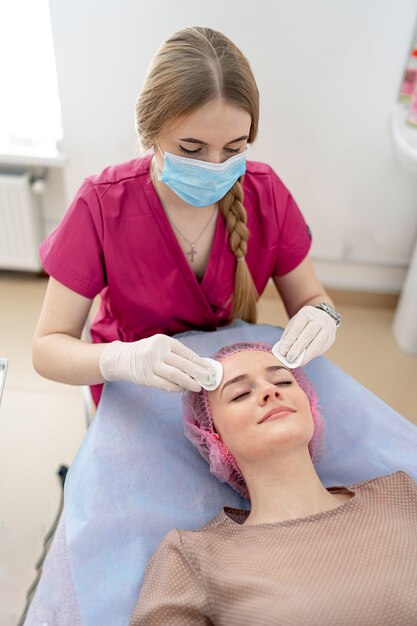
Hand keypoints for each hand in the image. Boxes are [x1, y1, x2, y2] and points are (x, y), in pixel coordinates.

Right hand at [99, 334, 214, 391]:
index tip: (210, 369)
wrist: (121, 358)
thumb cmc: (146, 353)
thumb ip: (176, 354)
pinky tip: (182, 389)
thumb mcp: (160, 347)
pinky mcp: (146, 377)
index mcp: (164, 341)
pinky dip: (176, 387)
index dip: (199, 362)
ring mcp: (151, 364)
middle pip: (183, 364)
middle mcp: (157, 351)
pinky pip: (165, 384)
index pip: (186, 352)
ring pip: (175, 374)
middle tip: (208, 379)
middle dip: (198, 373)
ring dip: (189, 382)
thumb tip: (199, 365)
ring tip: (198, 387)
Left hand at [277, 305, 336, 365]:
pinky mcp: (330, 339)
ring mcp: (327, 330)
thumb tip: (283, 351)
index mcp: (306, 314)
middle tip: (289, 359)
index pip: (297, 327)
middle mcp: (319, 320)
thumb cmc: (305, 322)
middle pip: (308, 336)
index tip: (282, 351)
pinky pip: (320, 350)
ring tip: (296, 363)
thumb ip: (289, 336)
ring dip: (305, 356)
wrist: (323, 316)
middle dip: (297, 349)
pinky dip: (311, 356)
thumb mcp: (294, 323)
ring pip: (316, 345)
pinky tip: (304, 360)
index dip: (290, 340)